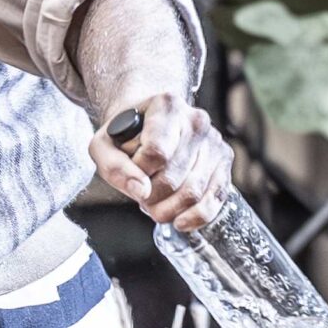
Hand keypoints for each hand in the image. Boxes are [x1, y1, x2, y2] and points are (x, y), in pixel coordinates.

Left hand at [90, 93, 231, 232]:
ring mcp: (214, 141)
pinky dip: (196, 216)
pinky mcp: (224, 161)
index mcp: (166, 106)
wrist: (148, 122)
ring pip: (193, 191)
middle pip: (173, 177)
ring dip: (168, 209)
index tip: (130, 170)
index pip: (156, 152)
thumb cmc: (126, 135)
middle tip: (140, 195)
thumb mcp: (104, 145)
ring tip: (154, 203)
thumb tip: (141, 191)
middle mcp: (196, 121)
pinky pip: (216, 198)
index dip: (138, 171)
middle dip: (150, 196)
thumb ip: (114, 167)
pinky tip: (180, 221)